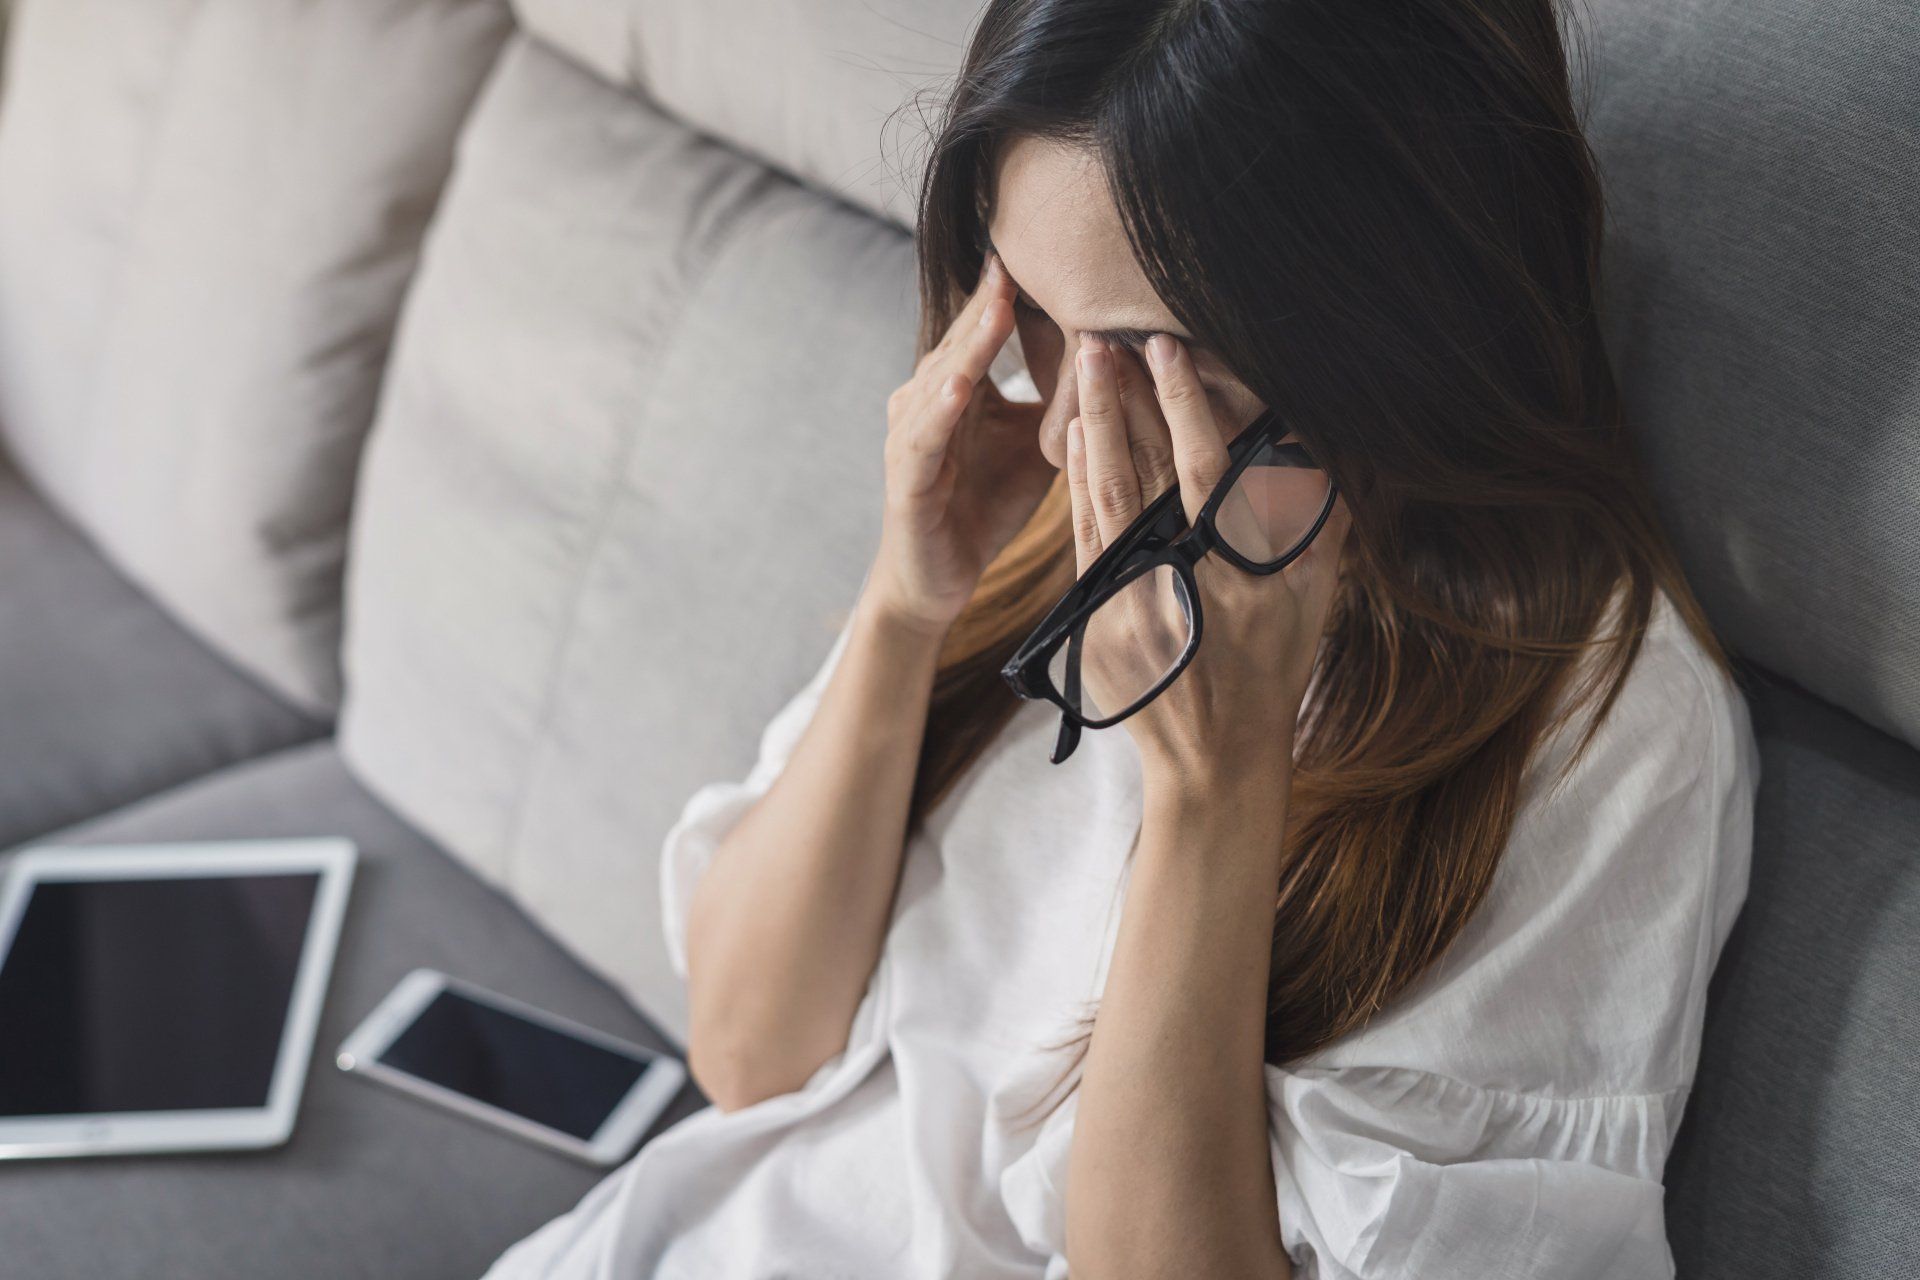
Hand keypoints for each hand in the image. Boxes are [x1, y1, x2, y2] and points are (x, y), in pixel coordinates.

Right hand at [868, 253, 1054, 634]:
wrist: (937, 579)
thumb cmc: (984, 507)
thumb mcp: (1036, 447)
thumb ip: (1061, 405)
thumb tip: (1117, 363)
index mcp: (958, 387)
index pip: (985, 328)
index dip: (1012, 291)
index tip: (1047, 245)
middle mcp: (926, 400)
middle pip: (963, 339)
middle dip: (992, 298)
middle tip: (1022, 248)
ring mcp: (911, 435)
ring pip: (943, 376)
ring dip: (971, 341)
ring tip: (999, 300)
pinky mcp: (905, 477)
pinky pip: (924, 436)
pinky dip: (941, 408)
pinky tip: (962, 383)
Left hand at [1064, 333, 1351, 788]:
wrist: (1214, 757)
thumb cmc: (1273, 671)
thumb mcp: (1314, 601)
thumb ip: (1321, 522)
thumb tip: (1331, 447)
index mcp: (1235, 570)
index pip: (1203, 469)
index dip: (1182, 406)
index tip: (1166, 350)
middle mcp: (1177, 579)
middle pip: (1141, 471)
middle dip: (1121, 399)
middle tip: (1104, 336)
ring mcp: (1128, 599)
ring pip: (1104, 495)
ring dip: (1093, 426)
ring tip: (1084, 366)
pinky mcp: (1093, 617)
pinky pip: (1082, 535)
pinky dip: (1076, 483)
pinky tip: (1072, 437)